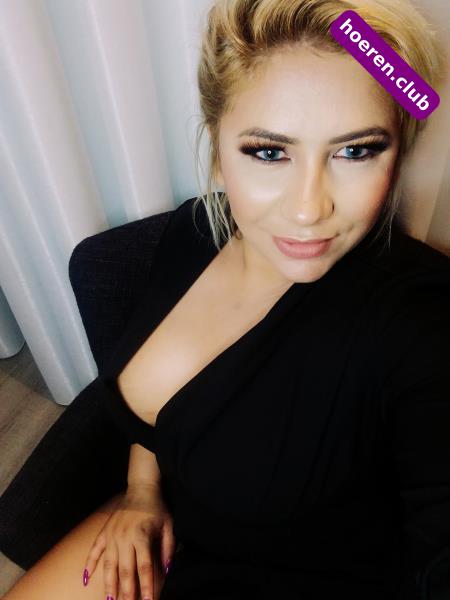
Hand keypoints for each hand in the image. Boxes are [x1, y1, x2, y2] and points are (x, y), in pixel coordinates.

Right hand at [83, 482, 175, 599]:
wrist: (141, 488)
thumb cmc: (157, 507)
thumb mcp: (169, 525)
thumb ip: (168, 547)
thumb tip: (168, 569)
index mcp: (141, 536)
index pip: (144, 567)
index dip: (146, 586)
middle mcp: (124, 537)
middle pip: (124, 570)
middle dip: (126, 591)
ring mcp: (112, 535)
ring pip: (108, 564)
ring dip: (108, 583)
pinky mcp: (104, 531)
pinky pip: (94, 550)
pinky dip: (89, 564)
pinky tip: (85, 579)